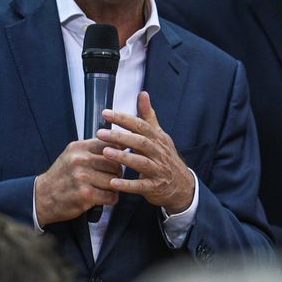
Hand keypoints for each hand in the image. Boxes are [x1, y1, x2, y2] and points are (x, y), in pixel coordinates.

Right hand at [35, 138, 122, 225]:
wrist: (42, 197)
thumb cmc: (61, 177)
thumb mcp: (73, 155)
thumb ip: (93, 150)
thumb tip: (120, 146)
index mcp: (79, 148)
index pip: (111, 145)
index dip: (119, 155)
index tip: (118, 161)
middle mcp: (80, 160)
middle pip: (115, 164)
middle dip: (117, 174)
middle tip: (111, 179)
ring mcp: (82, 177)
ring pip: (114, 181)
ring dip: (114, 188)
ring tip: (106, 189)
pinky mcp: (85, 194)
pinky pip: (110, 196)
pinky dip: (111, 199)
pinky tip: (104, 198)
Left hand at [98, 91, 194, 213]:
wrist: (182, 185)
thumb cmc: (165, 157)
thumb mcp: (160, 135)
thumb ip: (149, 116)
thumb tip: (143, 93)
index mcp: (158, 138)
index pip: (141, 125)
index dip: (124, 119)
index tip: (106, 113)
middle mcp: (159, 152)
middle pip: (140, 142)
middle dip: (120, 137)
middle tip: (100, 133)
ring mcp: (158, 170)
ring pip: (141, 162)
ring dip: (123, 157)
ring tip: (105, 152)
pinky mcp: (155, 187)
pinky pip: (141, 186)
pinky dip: (127, 185)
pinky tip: (113, 183)